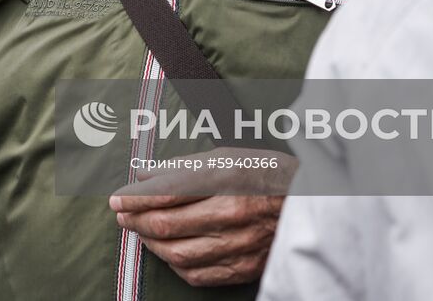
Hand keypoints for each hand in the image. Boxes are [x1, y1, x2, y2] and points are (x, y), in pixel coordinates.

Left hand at [109, 148, 295, 287]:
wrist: (314, 204)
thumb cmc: (267, 174)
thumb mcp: (227, 156)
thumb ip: (183, 166)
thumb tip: (144, 173)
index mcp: (228, 178)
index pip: (166, 191)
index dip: (135, 197)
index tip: (117, 198)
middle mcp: (233, 213)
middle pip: (168, 224)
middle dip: (137, 220)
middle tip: (123, 215)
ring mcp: (240, 245)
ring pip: (179, 253)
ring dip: (152, 244)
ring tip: (141, 232)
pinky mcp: (246, 267)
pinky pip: (199, 275)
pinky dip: (176, 265)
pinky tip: (168, 252)